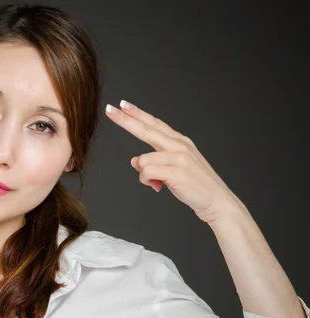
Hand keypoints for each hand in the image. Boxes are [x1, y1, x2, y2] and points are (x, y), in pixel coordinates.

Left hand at [105, 100, 241, 223]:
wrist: (217, 201)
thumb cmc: (194, 185)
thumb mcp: (172, 169)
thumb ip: (154, 161)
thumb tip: (135, 161)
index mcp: (179, 141)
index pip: (154, 124)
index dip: (137, 114)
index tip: (122, 104)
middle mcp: (179, 145)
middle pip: (146, 130)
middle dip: (126, 120)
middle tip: (110, 110)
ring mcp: (179, 157)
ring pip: (143, 160)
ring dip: (144, 175)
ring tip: (157, 184)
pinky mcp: (177, 171)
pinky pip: (147, 173)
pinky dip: (148, 182)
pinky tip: (158, 187)